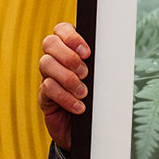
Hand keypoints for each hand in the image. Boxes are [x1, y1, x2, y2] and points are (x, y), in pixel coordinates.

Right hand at [38, 23, 90, 148]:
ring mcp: (47, 77)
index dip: (71, 36)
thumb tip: (114, 53)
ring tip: (83, 92)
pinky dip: (65, 97)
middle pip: (49, 43)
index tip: (87, 52)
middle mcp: (56, 60)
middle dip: (68, 56)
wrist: (88, 129)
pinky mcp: (44, 96)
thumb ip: (101, 64)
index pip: (61, 29)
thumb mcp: (101, 78)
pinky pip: (47, 88)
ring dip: (68, 78)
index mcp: (70, 49)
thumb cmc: (97, 97)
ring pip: (46, 64)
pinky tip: (79, 106)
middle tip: (85, 73)